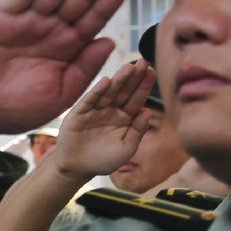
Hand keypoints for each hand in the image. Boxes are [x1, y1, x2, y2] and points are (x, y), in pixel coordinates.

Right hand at [46, 62, 157, 180]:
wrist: (77, 169)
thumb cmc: (103, 160)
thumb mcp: (126, 149)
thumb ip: (137, 131)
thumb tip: (147, 110)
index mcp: (125, 117)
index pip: (137, 98)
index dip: (144, 86)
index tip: (153, 71)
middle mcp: (111, 110)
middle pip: (124, 91)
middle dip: (134, 77)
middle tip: (143, 61)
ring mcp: (95, 110)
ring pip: (109, 93)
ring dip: (118, 80)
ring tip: (129, 67)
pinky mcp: (79, 113)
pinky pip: (89, 101)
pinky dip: (97, 91)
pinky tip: (106, 81)